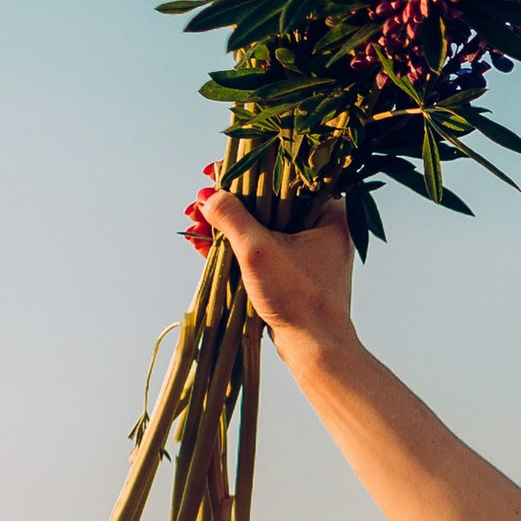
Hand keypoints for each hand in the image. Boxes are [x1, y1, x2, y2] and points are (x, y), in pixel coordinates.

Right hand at [204, 186, 356, 367]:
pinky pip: (261, 247)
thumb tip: (207, 195)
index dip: (241, 173)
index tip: (210, 174)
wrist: (316, 348)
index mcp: (328, 211)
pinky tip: (203, 244)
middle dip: (225, 205)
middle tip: (195, 208)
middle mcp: (322, 226)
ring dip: (225, 226)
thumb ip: (231, 217)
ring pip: (260, 225)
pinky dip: (234, 246)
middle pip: (265, 201)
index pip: (279, 176)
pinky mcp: (294, 270)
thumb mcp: (258, 250)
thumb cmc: (298, 297)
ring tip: (193, 227)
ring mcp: (309, 250)